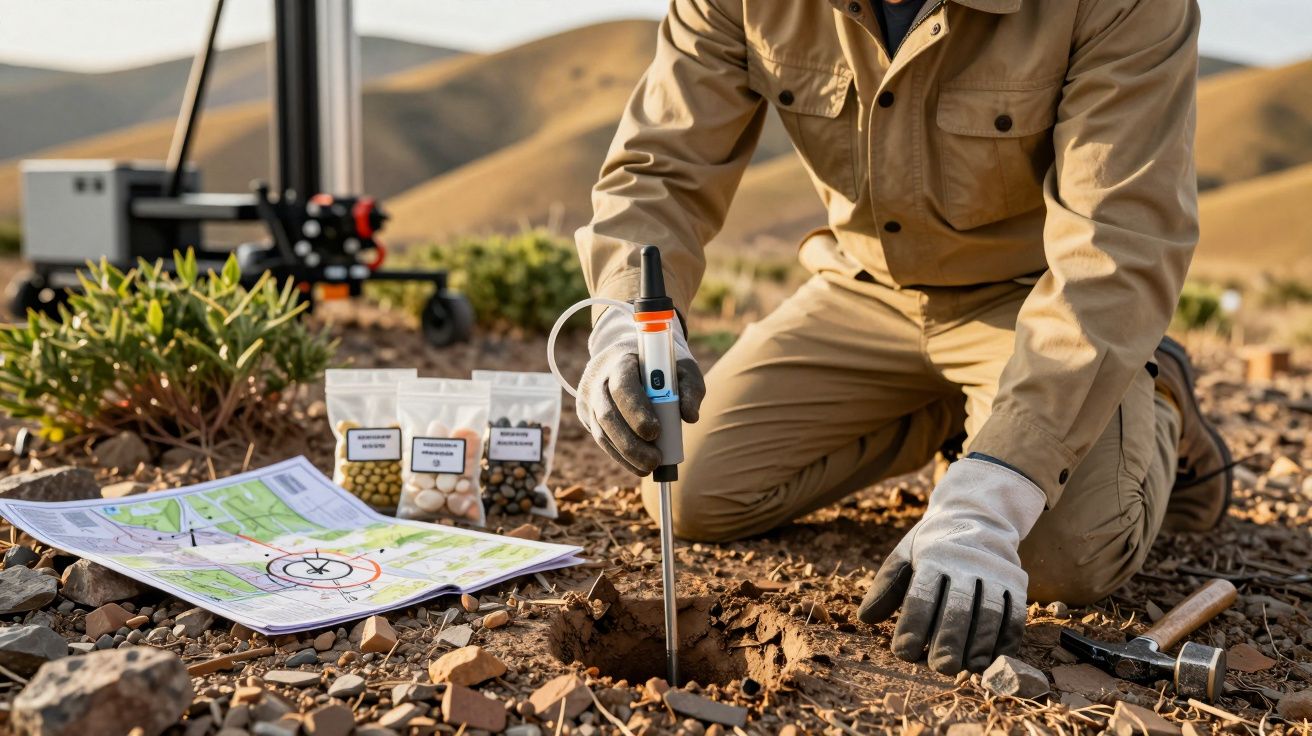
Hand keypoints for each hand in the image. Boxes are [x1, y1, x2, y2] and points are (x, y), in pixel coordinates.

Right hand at [576, 307, 704, 474]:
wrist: (630, 355)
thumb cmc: (661, 364)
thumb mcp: (681, 367)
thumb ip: (690, 388)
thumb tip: (690, 417)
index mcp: (620, 361)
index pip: (622, 387)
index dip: (637, 412)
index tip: (656, 432)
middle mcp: (598, 379)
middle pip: (607, 415)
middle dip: (631, 443)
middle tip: (655, 460)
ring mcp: (589, 398)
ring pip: (601, 432)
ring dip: (626, 455)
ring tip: (650, 467)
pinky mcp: (588, 414)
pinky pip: (601, 439)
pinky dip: (620, 456)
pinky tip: (637, 466)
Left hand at [856, 457, 1045, 673]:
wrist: (977, 516)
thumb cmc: (933, 545)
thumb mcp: (905, 554)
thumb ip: (886, 586)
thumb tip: (866, 618)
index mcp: (932, 557)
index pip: (921, 596)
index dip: (912, 627)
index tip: (904, 652)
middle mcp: (964, 563)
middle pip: (957, 608)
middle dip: (948, 641)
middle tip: (940, 666)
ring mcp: (994, 572)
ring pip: (989, 613)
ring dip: (979, 645)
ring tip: (967, 668)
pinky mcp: (1016, 581)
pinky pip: (1015, 614)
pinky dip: (1006, 639)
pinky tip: (993, 657)